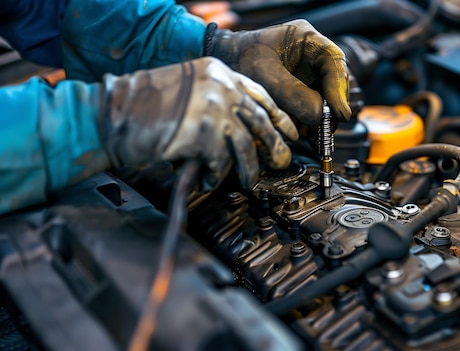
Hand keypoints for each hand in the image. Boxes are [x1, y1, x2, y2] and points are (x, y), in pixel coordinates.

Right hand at [99, 57, 297, 188]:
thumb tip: (246, 130)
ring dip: (250, 168)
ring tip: (248, 181)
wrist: (111, 114)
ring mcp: (213, 109)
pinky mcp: (203, 134)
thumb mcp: (187, 89)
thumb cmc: (142, 106)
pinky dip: (217, 176)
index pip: (259, 95)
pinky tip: (210, 180)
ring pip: (247, 145)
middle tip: (282, 161)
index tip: (288, 132)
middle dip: (275, 145)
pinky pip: (220, 162)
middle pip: (260, 120)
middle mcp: (219, 87)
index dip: (278, 116)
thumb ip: (216, 101)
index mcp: (217, 72)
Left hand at [205, 19, 350, 126]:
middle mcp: (313, 57)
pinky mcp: (304, 91)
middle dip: (331, 108)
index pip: (334, 61)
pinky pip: (314, 108)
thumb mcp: (262, 73)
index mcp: (307, 40)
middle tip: (324, 130)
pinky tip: (303, 132)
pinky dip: (310, 122)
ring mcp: (310, 75)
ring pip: (327, 99)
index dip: (339, 88)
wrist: (225, 62)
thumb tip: (318, 116)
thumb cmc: (240, 57)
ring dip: (320, 119)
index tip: (338, 112)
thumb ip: (290, 93)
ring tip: (309, 134)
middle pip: (335, 83)